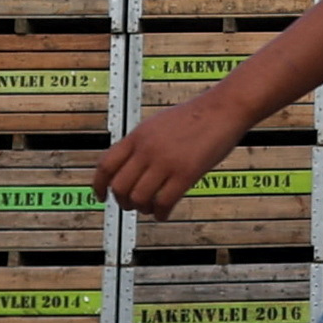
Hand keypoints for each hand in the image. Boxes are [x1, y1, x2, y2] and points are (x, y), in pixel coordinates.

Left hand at [96, 93, 248, 217]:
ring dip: (142, 209)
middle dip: (123, 201)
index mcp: (138, 136)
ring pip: (139, 198)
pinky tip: (164, 213)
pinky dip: (160, 213)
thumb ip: (142, 144)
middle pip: (120, 186)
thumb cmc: (196, 115)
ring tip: (151, 208)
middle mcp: (147, 149)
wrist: (223, 108)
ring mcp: (166, 161)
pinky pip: (164, 202)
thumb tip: (130, 167)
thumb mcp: (157, 124)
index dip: (99, 185)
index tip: (100, 196)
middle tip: (131, 205)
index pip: (106, 165)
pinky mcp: (186, 173)